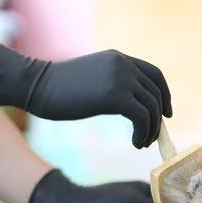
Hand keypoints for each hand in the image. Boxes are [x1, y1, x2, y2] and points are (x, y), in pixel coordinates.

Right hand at [0, 34, 171, 148]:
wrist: (35, 86)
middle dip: (158, 118)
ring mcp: (121, 78)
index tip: (166, 113)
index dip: (164, 94)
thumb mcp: (93, 80)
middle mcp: (124, 64)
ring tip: (141, 143)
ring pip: (152, 107)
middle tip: (151, 137)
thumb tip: (133, 104)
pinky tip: (135, 143)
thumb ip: (114, 84)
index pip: (155, 74)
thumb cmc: (58, 90)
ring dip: (151, 129)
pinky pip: (143, 117)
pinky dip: (143, 133)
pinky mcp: (116, 95)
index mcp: (119, 59)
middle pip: (156, 93)